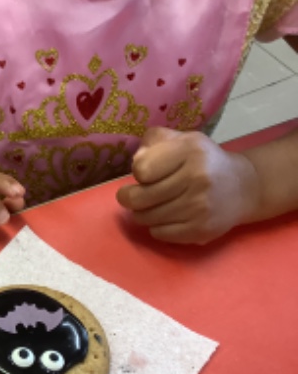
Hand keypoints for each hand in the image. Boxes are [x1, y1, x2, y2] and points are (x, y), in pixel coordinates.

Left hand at [116, 127, 258, 244]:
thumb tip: (136, 161)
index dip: (138, 172)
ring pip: (146, 218)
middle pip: (139, 198)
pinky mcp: (201, 230)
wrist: (243, 187)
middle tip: (135, 196)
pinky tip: (168, 217)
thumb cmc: (202, 161)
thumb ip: (154, 141)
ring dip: (143, 213)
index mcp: (190, 150)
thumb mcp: (182, 140)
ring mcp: (200, 207)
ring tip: (153, 205)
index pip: (141, 169)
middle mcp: (197, 178)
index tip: (146, 174)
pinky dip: (157, 227)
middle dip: (130, 198)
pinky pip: (159, 233)